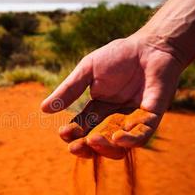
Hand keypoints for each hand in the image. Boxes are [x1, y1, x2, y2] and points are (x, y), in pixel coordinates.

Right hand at [41, 35, 183, 158]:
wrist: (150, 46)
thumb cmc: (119, 56)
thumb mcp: (87, 71)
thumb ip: (69, 90)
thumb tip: (43, 109)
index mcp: (97, 109)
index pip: (81, 128)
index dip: (72, 134)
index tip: (63, 133)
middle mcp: (114, 119)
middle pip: (97, 143)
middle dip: (85, 148)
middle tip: (74, 147)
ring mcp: (133, 121)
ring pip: (118, 147)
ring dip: (104, 148)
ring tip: (92, 140)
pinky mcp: (151, 118)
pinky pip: (141, 137)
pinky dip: (129, 141)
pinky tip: (117, 138)